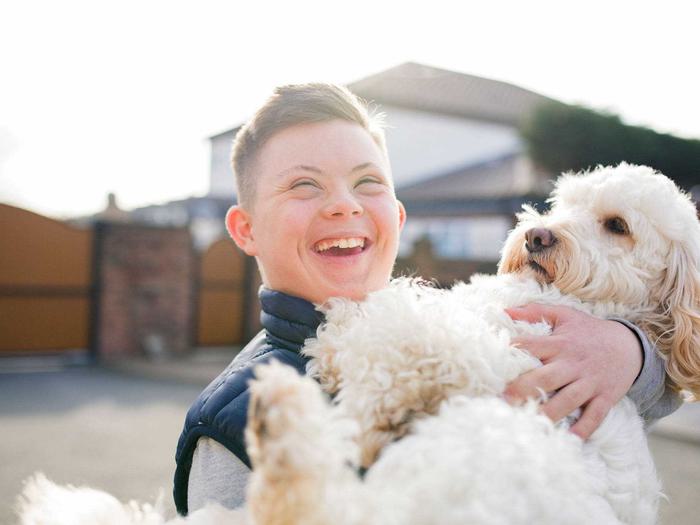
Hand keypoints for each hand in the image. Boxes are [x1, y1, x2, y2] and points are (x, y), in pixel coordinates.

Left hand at [503, 304, 642, 438]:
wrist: (630, 346)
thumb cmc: (588, 331)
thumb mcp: (564, 315)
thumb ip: (534, 311)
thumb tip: (504, 310)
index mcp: (561, 343)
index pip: (533, 346)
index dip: (514, 351)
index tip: (494, 361)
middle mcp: (574, 364)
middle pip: (547, 378)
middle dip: (525, 389)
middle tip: (504, 399)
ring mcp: (590, 382)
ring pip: (568, 400)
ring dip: (549, 412)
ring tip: (529, 423)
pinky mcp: (605, 397)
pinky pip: (595, 415)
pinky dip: (584, 428)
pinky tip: (570, 439)